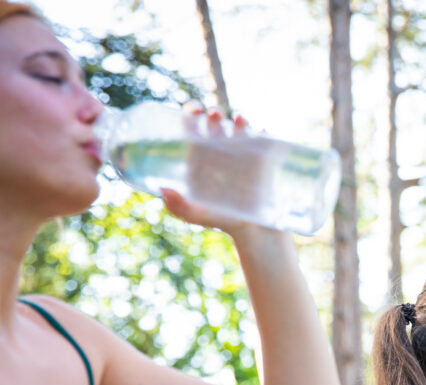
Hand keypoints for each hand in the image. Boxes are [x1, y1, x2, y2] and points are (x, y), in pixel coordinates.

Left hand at [160, 103, 270, 239]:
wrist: (254, 231)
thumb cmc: (222, 222)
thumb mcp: (196, 216)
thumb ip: (179, 207)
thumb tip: (163, 190)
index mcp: (200, 160)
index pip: (193, 132)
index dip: (191, 117)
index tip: (193, 111)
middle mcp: (220, 154)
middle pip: (215, 127)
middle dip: (213, 116)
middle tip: (214, 115)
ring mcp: (242, 156)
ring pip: (239, 130)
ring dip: (238, 120)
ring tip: (239, 119)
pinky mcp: (262, 161)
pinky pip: (262, 141)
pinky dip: (262, 133)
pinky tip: (260, 130)